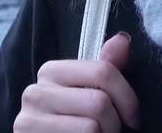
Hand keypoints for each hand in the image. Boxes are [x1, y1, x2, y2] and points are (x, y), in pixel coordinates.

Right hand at [14, 32, 140, 131]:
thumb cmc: (74, 124)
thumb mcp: (91, 93)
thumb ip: (106, 69)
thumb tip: (123, 38)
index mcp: (51, 71)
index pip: (103, 72)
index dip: (128, 98)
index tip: (133, 118)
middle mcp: (35, 92)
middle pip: (99, 102)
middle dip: (114, 123)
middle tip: (110, 131)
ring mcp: (29, 120)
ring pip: (91, 127)